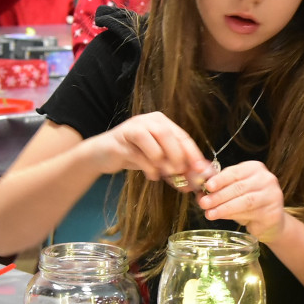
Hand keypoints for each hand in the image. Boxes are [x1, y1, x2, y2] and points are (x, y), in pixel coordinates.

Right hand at [83, 112, 211, 185]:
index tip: (200, 169)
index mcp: (161, 122)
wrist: (102, 155)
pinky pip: (140, 155)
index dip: (193, 153)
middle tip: (180, 173)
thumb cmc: (134, 155)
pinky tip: (151, 175)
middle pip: (169, 136)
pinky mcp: (121, 140)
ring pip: (156, 143)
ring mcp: (133, 128)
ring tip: (164, 174)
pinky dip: (149, 168)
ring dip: (163, 162)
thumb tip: (195, 182)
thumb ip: (175, 167)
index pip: (182, 136)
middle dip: (178, 157)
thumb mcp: (158, 160)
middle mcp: (148, 120)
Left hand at [196, 161, 287, 241]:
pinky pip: (251, 214)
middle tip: (204, 203)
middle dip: (219, 196)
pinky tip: (222, 218)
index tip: (207, 186)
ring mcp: (272, 195)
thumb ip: (221, 190)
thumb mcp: (234, 192)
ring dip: (224, 208)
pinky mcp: (273, 212)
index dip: (220, 179)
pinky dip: (233, 216)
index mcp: (255, 168)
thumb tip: (201, 194)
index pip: (235, 172)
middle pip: (239, 187)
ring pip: (244, 201)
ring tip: (210, 213)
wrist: (270, 221)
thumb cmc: (249, 204)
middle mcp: (267, 179)